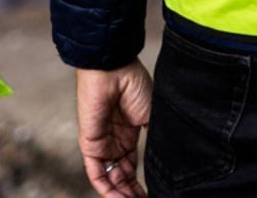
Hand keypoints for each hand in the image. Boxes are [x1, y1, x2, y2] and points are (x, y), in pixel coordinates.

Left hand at [77, 61, 152, 197]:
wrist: (114, 70)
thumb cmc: (134, 84)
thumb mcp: (152, 115)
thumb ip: (155, 137)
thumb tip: (166, 159)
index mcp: (130, 133)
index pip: (134, 165)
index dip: (142, 182)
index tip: (156, 192)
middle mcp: (115, 141)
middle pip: (123, 176)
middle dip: (133, 191)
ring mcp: (102, 144)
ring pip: (111, 178)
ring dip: (122, 193)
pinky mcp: (90, 145)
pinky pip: (97, 173)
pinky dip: (107, 189)